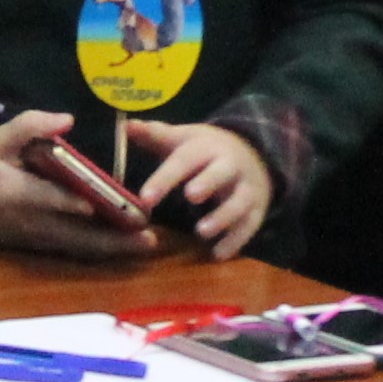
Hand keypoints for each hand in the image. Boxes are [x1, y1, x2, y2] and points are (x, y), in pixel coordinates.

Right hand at [0, 108, 159, 260]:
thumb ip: (30, 125)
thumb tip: (66, 120)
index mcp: (13, 192)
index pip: (43, 197)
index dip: (65, 201)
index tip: (92, 204)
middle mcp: (29, 222)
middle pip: (72, 233)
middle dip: (108, 236)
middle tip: (143, 235)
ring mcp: (38, 239)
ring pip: (79, 247)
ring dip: (114, 248)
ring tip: (147, 244)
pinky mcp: (46, 247)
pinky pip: (77, 250)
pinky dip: (104, 250)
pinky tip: (130, 246)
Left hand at [127, 118, 276, 259]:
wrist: (253, 154)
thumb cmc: (205, 151)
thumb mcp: (182, 139)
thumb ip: (154, 135)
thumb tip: (125, 126)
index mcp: (206, 148)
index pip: (184, 161)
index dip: (165, 178)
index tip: (145, 198)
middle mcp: (230, 165)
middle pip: (221, 172)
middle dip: (207, 182)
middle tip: (190, 196)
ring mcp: (246, 188)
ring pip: (239, 201)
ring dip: (223, 216)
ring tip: (202, 232)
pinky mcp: (257, 209)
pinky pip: (250, 225)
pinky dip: (236, 240)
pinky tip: (218, 255)